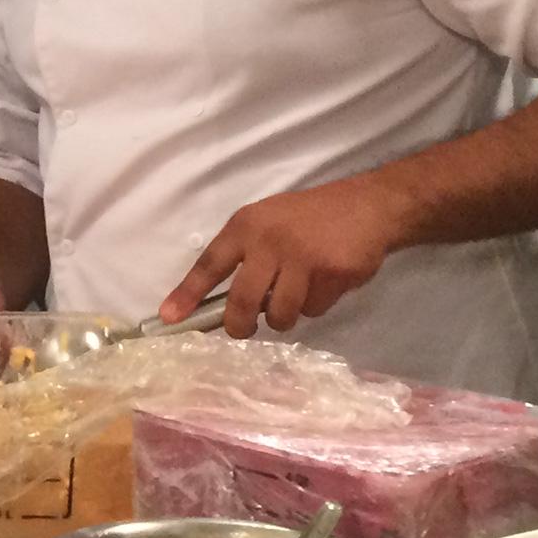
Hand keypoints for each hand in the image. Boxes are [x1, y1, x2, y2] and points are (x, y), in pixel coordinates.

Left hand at [159, 178, 409, 337]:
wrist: (368, 206)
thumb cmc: (309, 217)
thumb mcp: (267, 222)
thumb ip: (245, 255)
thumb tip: (220, 304)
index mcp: (246, 226)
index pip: (209, 263)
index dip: (188, 293)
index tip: (169, 318)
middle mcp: (270, 241)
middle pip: (241, 301)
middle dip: (238, 326)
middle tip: (243, 330)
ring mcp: (303, 259)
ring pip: (279, 314)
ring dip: (284, 315)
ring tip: (296, 294)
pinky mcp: (332, 275)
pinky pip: (313, 310)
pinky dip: (316, 304)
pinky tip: (325, 283)